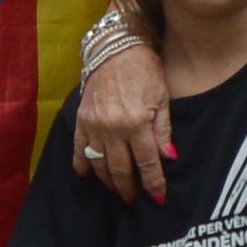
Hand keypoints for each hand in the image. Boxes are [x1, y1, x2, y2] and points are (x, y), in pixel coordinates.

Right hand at [70, 34, 172, 202]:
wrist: (115, 46)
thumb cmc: (144, 69)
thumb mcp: (162, 97)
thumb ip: (163, 130)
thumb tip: (168, 158)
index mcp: (136, 123)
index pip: (147, 163)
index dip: (153, 183)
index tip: (158, 197)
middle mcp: (113, 128)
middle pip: (121, 169)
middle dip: (129, 188)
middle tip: (133, 200)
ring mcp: (94, 125)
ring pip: (99, 163)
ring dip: (108, 180)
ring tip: (116, 189)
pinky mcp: (81, 119)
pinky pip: (79, 148)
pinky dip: (81, 164)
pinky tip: (85, 175)